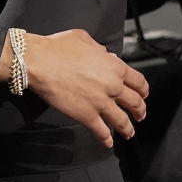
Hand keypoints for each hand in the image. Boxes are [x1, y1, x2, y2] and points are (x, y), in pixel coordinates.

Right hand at [20, 30, 147, 147]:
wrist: (38, 62)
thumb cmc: (57, 47)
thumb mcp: (83, 38)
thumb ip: (98, 48)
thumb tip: (104, 54)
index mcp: (115, 67)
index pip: (139, 82)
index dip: (143, 90)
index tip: (143, 94)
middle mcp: (113, 86)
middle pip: (135, 103)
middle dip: (140, 111)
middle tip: (139, 115)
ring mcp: (101, 103)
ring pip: (122, 121)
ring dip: (128, 129)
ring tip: (129, 133)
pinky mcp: (86, 116)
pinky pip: (102, 131)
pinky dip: (106, 139)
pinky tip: (107, 143)